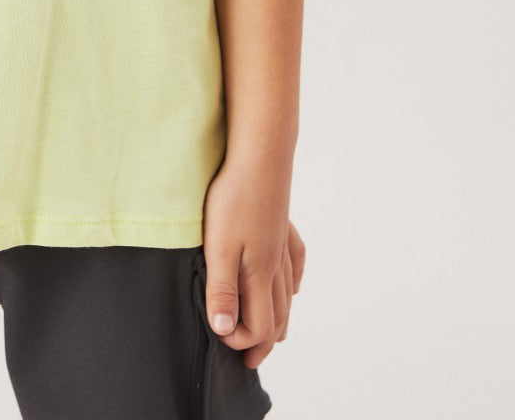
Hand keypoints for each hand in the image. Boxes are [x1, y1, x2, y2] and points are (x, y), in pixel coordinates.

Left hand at [201, 163, 305, 368]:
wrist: (260, 156)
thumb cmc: (233, 200)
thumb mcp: (218, 248)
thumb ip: (222, 290)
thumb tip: (226, 331)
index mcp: (259, 275)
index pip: (259, 326)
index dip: (240, 341)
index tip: (219, 338)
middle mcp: (276, 265)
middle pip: (277, 316)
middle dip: (262, 341)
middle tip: (247, 358)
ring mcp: (282, 245)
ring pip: (287, 293)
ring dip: (279, 318)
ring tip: (270, 335)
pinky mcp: (282, 225)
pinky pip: (295, 262)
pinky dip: (294, 282)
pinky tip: (293, 286)